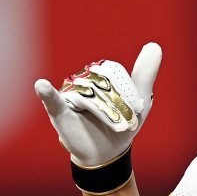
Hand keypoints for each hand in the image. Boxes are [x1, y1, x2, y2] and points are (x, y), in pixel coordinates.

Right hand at [35, 43, 161, 166]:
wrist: (109, 150)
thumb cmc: (123, 121)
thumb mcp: (141, 98)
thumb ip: (144, 73)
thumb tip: (154, 46)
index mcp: (98, 77)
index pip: (114, 73)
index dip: (128, 91)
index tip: (134, 108)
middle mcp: (81, 84)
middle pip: (102, 84)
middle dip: (118, 104)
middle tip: (122, 120)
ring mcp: (70, 98)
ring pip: (89, 96)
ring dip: (105, 113)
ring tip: (110, 124)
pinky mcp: (61, 114)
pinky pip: (53, 101)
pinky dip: (47, 93)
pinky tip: (42, 85)